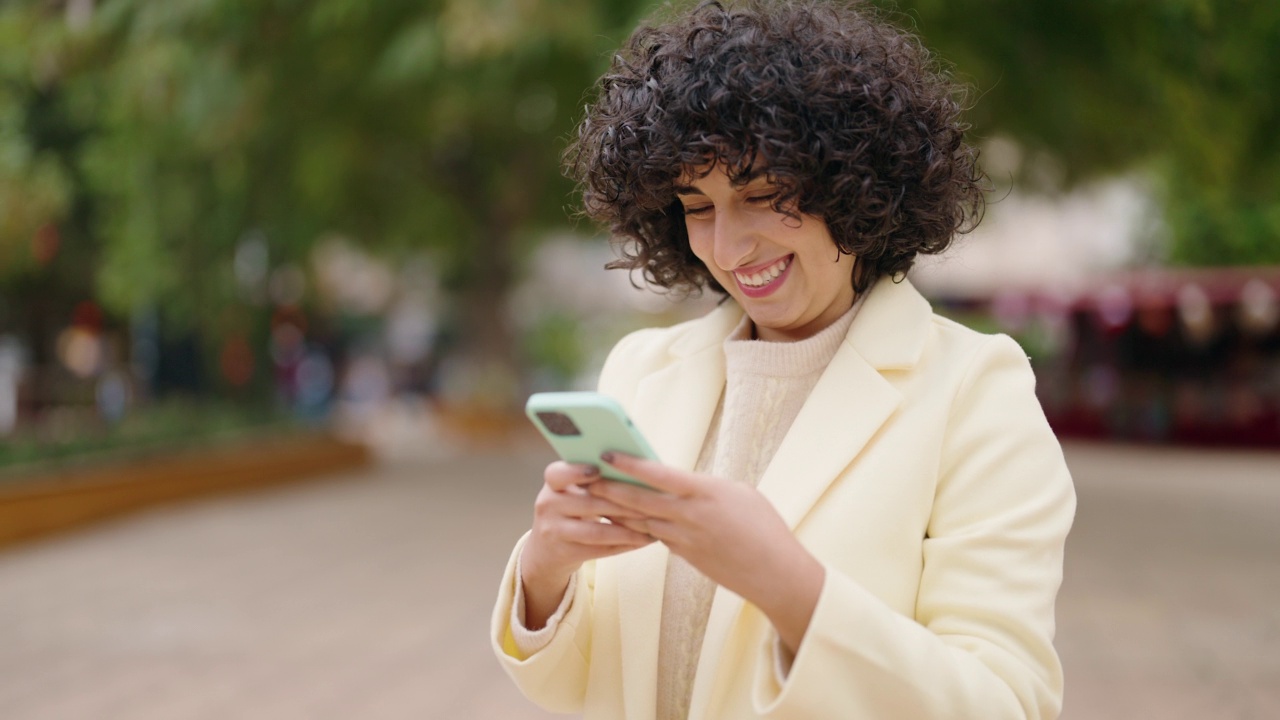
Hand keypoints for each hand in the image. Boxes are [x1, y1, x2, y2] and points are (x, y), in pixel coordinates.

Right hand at [520, 461, 654, 628]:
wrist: (546, 549)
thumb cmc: (571, 510)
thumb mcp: (573, 491)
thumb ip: (594, 479)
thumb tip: (635, 468)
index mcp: (552, 484)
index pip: (557, 473)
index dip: (577, 471)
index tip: (599, 469)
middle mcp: (548, 505)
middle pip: (588, 503)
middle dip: (623, 504)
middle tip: (652, 503)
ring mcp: (554, 531)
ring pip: (596, 531)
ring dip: (628, 530)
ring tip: (652, 526)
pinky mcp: (564, 553)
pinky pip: (599, 550)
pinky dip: (624, 545)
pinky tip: (643, 540)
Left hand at [587, 453, 824, 653]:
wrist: (775, 573)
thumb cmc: (764, 527)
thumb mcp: (739, 493)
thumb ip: (704, 487)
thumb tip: (680, 483)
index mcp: (706, 493)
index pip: (660, 475)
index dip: (631, 464)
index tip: (608, 453)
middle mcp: (690, 516)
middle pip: (640, 500)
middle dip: (609, 487)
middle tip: (584, 475)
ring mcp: (685, 539)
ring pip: (639, 521)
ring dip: (613, 509)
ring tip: (590, 495)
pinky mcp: (684, 555)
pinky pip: (652, 537)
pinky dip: (632, 527)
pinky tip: (615, 519)